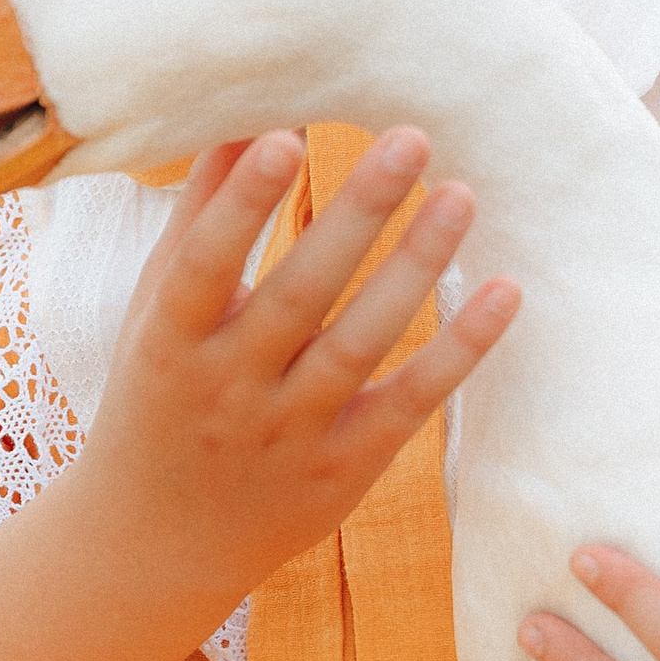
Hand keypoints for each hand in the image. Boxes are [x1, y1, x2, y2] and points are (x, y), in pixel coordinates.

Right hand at [85, 127, 517, 609]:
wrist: (157, 540)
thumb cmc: (159, 396)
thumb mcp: (156, 312)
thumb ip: (199, 218)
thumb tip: (243, 120)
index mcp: (171, 340)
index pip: (206, 265)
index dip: (244, 205)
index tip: (287, 137)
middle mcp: (229, 388)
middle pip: (299, 295)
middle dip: (357, 215)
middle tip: (412, 138)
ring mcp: (289, 433)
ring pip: (360, 344)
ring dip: (416, 267)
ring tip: (461, 196)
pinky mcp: (345, 468)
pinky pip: (410, 402)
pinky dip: (458, 351)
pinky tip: (503, 292)